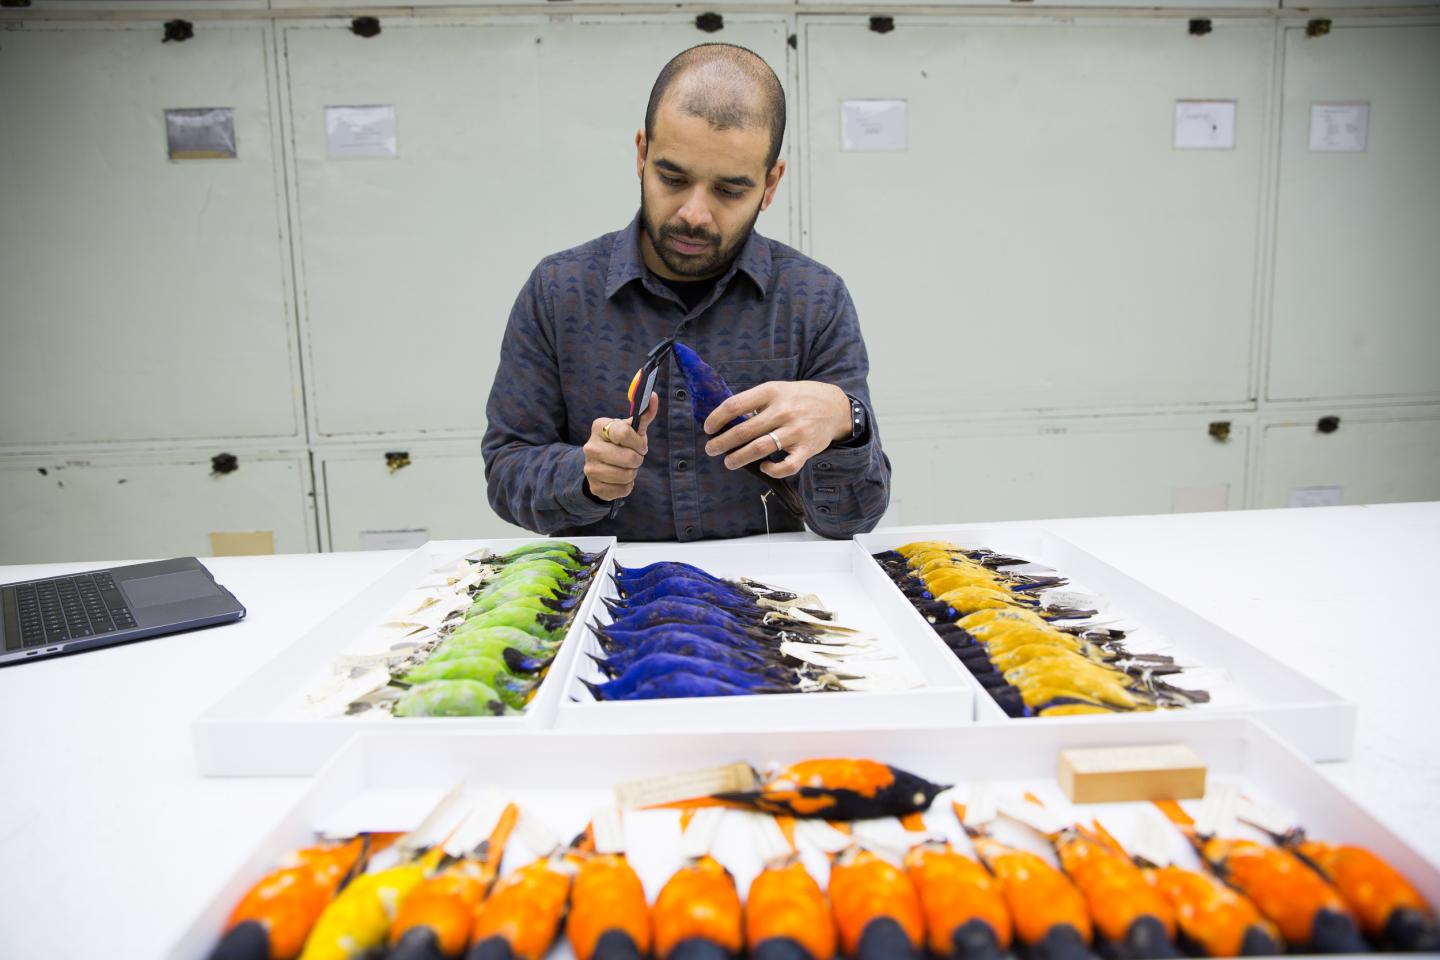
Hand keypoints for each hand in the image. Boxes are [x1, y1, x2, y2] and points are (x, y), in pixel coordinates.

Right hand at [583, 393, 657, 500]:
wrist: (601, 466)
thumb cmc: (621, 443)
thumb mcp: (632, 429)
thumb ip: (644, 414)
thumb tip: (653, 396)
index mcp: (599, 427)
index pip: (624, 433)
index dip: (637, 441)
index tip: (640, 445)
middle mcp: (590, 447)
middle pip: (628, 458)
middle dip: (638, 459)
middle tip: (634, 458)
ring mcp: (590, 468)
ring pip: (627, 475)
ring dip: (633, 473)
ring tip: (626, 467)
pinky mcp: (595, 487)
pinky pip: (623, 490)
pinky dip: (627, 486)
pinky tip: (620, 479)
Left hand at [702, 381, 849, 478]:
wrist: (835, 406)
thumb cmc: (799, 398)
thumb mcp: (777, 390)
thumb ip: (755, 403)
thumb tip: (727, 421)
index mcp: (771, 392)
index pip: (735, 405)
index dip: (716, 418)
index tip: (708, 428)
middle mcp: (783, 411)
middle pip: (743, 430)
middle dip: (722, 443)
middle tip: (711, 449)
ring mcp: (796, 431)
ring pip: (759, 449)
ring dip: (739, 458)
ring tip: (729, 462)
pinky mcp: (807, 449)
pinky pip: (786, 466)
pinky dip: (772, 470)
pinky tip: (763, 467)